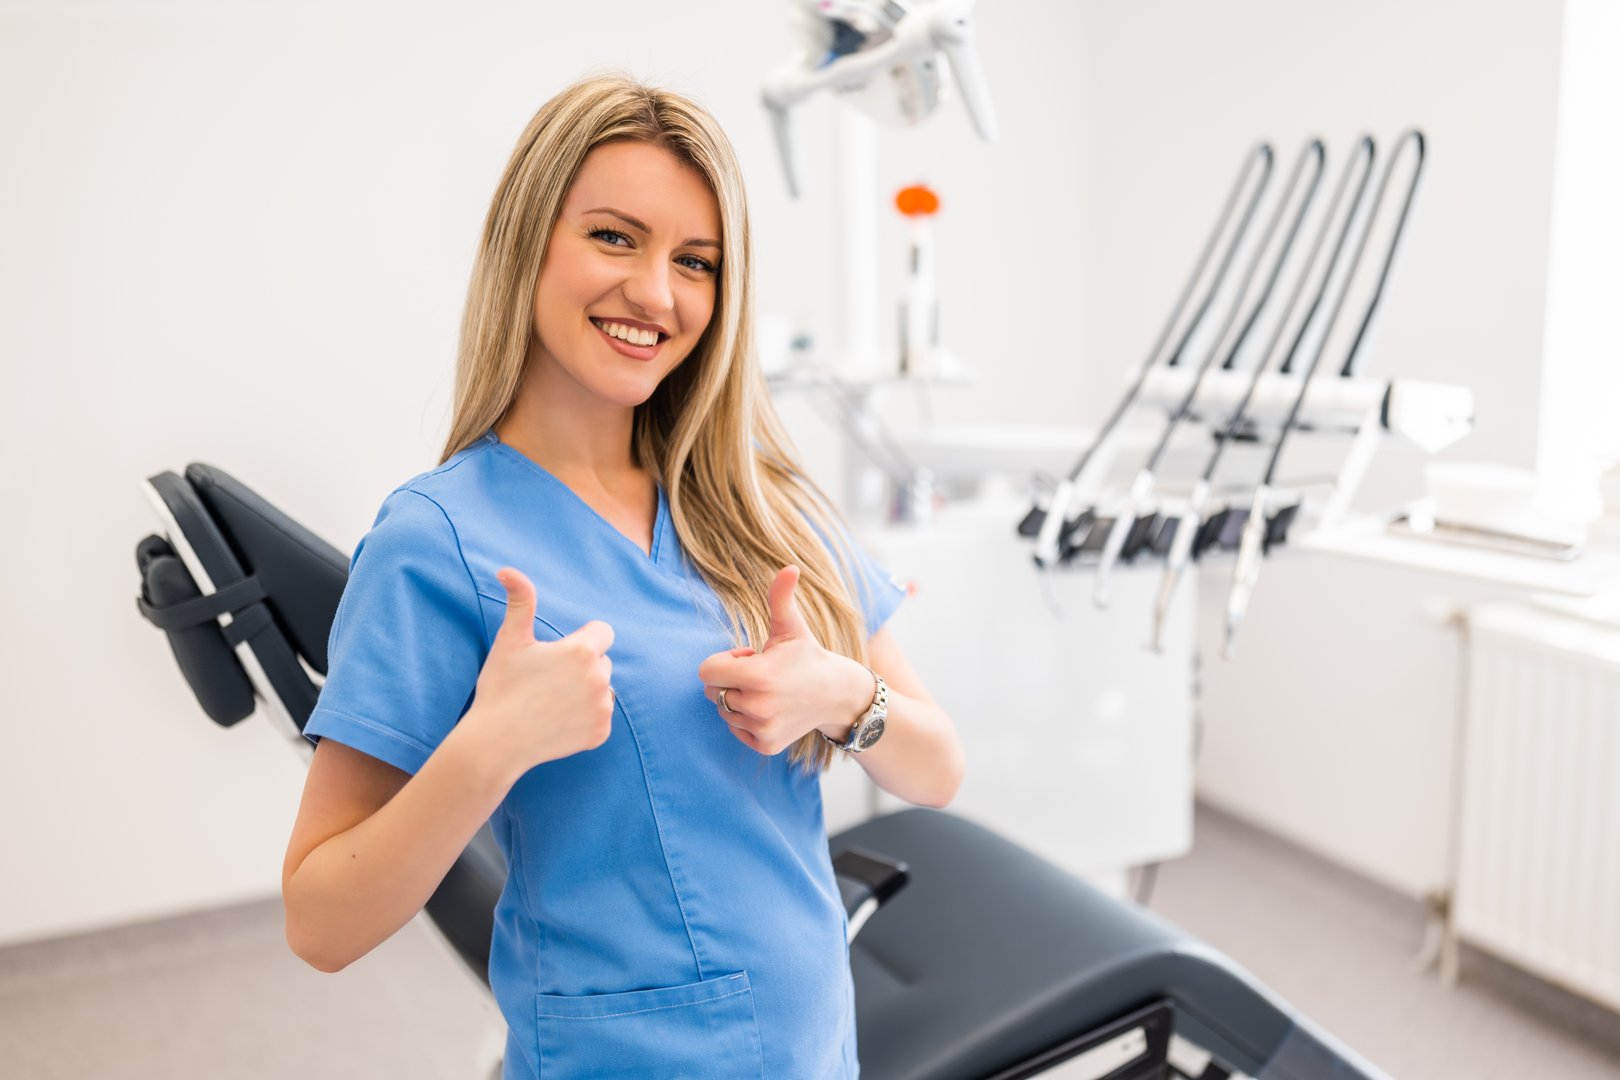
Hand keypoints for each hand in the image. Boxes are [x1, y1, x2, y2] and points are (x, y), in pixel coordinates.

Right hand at [461, 567, 615, 772]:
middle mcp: (600, 678)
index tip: (558, 653)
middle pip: (601, 661)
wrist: (496, 743)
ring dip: (585, 691)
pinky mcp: (601, 733)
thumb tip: (508, 569)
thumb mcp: (510, 640)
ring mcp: (602, 708)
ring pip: (602, 689)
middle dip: (581, 667)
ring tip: (551, 701)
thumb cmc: (501, 687)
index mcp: (582, 651)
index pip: (603, 632)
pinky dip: (585, 718)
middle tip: (548, 681)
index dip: (581, 640)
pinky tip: (557, 721)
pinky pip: (600, 716)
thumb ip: (520, 601)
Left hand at [697, 565, 869, 755]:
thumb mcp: (792, 627)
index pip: (706, 671)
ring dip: (738, 700)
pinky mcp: (766, 745)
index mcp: (758, 676)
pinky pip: (736, 730)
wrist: (837, 695)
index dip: (725, 660)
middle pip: (712, 692)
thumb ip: (781, 597)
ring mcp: (762, 728)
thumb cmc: (807, 656)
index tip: (749, 656)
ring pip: (724, 711)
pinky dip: (746, 721)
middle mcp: (757, 706)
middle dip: (729, 680)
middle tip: (759, 674)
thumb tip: (790, 567)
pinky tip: (770, 709)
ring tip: (767, 691)